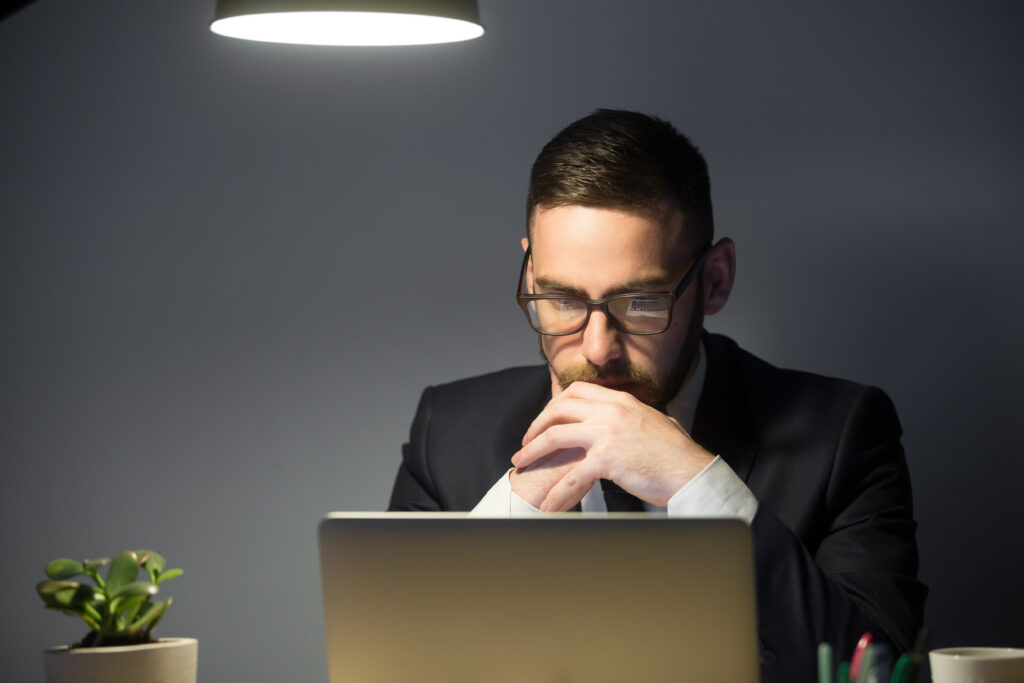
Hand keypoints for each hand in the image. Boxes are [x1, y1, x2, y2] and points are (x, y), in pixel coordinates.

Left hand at [509, 381, 714, 511]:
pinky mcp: (608, 459)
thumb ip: (631, 416)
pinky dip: (556, 493)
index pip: (576, 390)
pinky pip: (572, 476)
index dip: (554, 404)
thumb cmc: (676, 455)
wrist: (692, 473)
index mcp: (620, 400)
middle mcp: (611, 411)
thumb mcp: (652, 422)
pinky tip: (548, 505)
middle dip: (536, 425)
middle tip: (526, 442)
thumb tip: (623, 419)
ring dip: (533, 451)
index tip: (545, 419)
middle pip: (558, 408)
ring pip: (556, 436)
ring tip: (521, 464)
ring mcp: (608, 433)